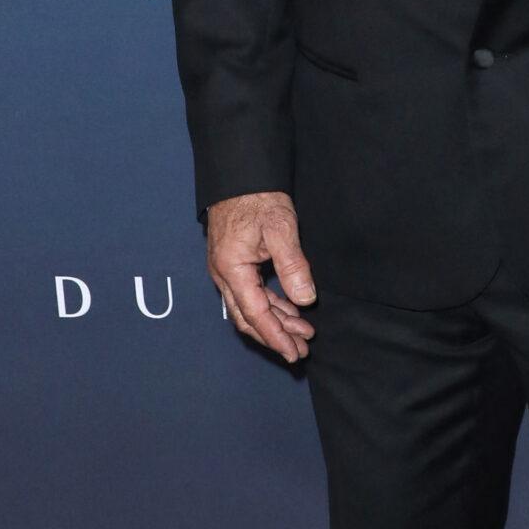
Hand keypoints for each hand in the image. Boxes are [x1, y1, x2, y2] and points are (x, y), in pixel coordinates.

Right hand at [206, 191, 315, 363]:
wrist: (239, 176)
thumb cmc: (258, 198)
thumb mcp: (281, 229)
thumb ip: (293, 265)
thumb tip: (305, 299)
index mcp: (232, 269)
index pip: (256, 314)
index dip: (276, 336)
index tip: (294, 352)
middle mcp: (223, 275)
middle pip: (248, 318)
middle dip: (275, 337)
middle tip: (301, 351)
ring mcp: (226, 271)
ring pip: (249, 309)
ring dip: (275, 323)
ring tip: (302, 334)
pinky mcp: (233, 265)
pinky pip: (250, 295)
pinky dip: (271, 306)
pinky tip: (290, 311)